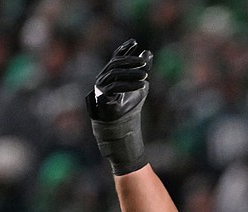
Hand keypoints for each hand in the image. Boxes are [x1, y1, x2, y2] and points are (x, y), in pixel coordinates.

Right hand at [86, 39, 152, 174]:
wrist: (122, 131)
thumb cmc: (129, 111)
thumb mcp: (139, 88)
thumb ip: (142, 71)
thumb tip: (148, 53)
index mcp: (110, 76)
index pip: (115, 58)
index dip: (124, 50)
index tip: (135, 43)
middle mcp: (102, 81)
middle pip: (114, 64)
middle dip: (129, 61)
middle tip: (144, 62)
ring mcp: (100, 90)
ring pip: (114, 75)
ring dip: (131, 73)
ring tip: (146, 76)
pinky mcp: (102, 100)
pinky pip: (114, 88)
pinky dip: (129, 85)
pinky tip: (143, 85)